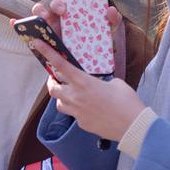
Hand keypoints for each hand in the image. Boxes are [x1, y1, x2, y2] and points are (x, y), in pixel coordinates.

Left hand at [31, 39, 146, 141]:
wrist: (133, 126)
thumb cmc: (127, 101)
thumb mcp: (116, 83)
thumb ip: (101, 82)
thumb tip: (99, 85)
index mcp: (84, 82)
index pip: (61, 65)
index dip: (47, 53)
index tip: (36, 43)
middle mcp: (76, 97)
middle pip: (52, 88)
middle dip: (52, 82)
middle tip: (57, 79)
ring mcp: (77, 112)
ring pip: (59, 104)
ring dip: (62, 97)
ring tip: (72, 95)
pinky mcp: (82, 124)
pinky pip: (74, 115)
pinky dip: (77, 110)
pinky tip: (90, 110)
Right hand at [32, 0, 122, 36]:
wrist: (90, 63)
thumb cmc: (96, 42)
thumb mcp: (107, 31)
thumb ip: (113, 20)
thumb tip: (111, 10)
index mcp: (73, 11)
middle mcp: (59, 17)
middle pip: (52, 5)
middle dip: (55, 5)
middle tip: (62, 10)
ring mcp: (50, 28)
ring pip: (39, 15)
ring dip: (40, 14)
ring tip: (44, 18)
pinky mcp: (45, 40)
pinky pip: (34, 33)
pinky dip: (27, 28)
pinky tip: (26, 29)